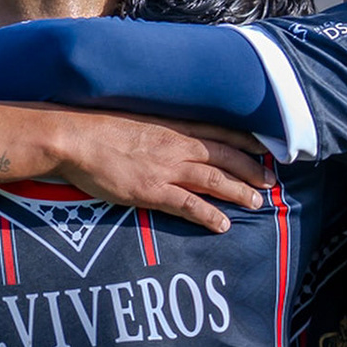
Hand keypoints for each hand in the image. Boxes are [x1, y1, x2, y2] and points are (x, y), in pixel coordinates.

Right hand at [53, 115, 272, 234]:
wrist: (75, 138)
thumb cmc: (97, 129)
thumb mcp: (134, 122)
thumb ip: (155, 131)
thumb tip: (162, 138)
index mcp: (171, 126)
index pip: (218, 131)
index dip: (244, 140)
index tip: (264, 147)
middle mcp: (175, 146)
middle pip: (224, 155)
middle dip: (251, 168)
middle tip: (271, 180)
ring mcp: (165, 168)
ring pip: (214, 179)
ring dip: (239, 191)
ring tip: (258, 202)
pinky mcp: (152, 190)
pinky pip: (189, 204)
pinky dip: (209, 214)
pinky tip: (223, 224)